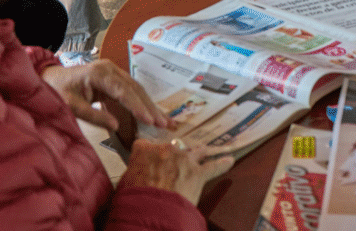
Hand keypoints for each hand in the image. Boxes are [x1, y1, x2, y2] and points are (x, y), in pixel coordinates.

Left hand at [41, 59, 167, 131]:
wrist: (50, 78)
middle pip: (135, 88)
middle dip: (150, 107)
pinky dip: (142, 102)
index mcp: (99, 73)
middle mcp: (110, 69)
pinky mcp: (114, 78)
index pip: (123, 91)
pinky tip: (151, 113)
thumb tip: (116, 126)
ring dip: (150, 105)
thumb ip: (93, 116)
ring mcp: (114, 71)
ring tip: (164, 120)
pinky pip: (131, 90)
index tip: (150, 120)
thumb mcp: (70, 106)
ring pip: (137, 89)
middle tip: (165, 123)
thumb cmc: (57, 91)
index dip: (138, 107)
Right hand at [118, 140, 233, 205]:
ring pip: (197, 152)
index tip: (149, 160)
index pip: (145, 145)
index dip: (147, 153)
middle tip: (172, 167)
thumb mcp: (125, 183)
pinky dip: (222, 164)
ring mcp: (184, 159)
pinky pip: (213, 166)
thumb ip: (134, 172)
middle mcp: (166, 150)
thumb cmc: (133, 199)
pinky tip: (229, 160)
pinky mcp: (198, 173)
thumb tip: (137, 174)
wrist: (151, 210)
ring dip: (202, 153)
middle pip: (172, 147)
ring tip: (209, 151)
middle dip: (172, 156)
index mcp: (144, 150)